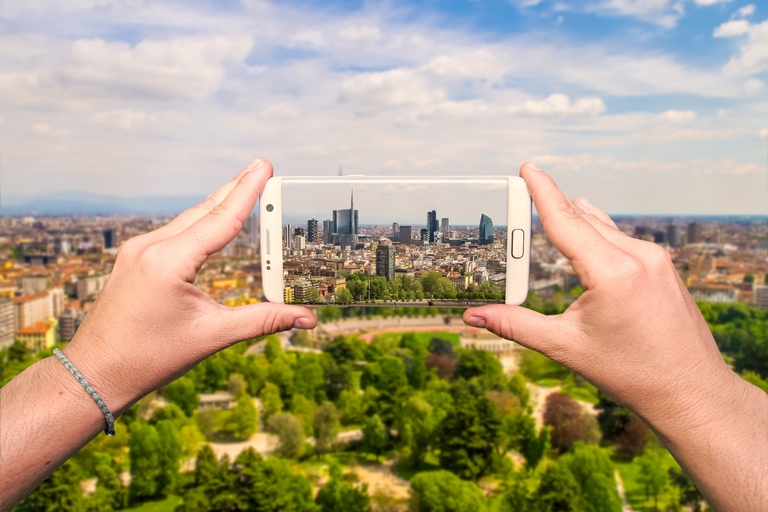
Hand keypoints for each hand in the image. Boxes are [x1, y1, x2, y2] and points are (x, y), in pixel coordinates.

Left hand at [61, 158, 315, 415]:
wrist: (95, 374)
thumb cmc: (148, 358)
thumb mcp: (213, 336)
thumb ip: (263, 320)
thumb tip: (306, 318)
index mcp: (168, 261)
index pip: (220, 219)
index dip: (248, 192)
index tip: (264, 166)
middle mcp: (149, 248)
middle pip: (204, 210)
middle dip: (236, 189)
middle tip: (262, 167)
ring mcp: (137, 251)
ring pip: (188, 219)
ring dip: (218, 204)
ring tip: (244, 186)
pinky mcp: (134, 259)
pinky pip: (174, 232)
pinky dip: (199, 222)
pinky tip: (211, 219)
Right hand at [463, 163, 736, 427]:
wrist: (692, 392)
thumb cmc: (631, 373)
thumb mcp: (565, 347)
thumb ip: (516, 325)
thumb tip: (473, 317)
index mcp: (612, 273)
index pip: (566, 221)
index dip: (542, 192)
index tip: (527, 167)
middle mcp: (638, 257)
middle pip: (583, 220)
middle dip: (553, 205)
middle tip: (525, 189)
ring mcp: (656, 259)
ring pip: (605, 228)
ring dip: (577, 218)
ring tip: (553, 207)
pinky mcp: (664, 267)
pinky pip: (624, 238)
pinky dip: (599, 233)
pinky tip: (590, 233)